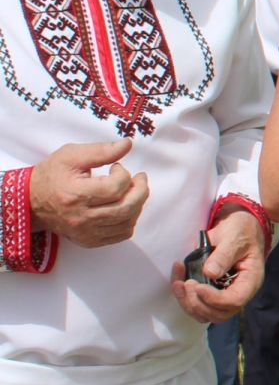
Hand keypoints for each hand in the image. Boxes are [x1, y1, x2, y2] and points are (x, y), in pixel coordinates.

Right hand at [30, 139, 149, 247]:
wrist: (31, 202)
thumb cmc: (51, 175)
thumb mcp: (71, 155)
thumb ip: (101, 150)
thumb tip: (128, 144)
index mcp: (75, 195)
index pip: (115, 188)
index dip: (124, 174)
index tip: (117, 167)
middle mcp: (81, 218)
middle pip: (126, 208)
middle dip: (141, 190)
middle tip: (140, 178)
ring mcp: (85, 232)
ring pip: (127, 222)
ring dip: (138, 204)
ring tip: (132, 190)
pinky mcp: (88, 240)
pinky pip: (121, 234)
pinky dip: (130, 220)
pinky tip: (124, 206)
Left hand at [170, 208, 265, 321]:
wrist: (237, 228)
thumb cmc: (241, 230)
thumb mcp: (234, 237)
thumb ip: (224, 255)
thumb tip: (210, 273)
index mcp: (250, 280)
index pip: (235, 301)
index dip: (214, 299)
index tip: (197, 285)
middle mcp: (238, 292)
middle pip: (219, 314)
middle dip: (198, 303)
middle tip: (187, 283)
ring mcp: (224, 295)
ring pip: (204, 314)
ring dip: (187, 302)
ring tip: (179, 282)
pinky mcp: (211, 292)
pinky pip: (196, 304)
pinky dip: (183, 296)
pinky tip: (178, 279)